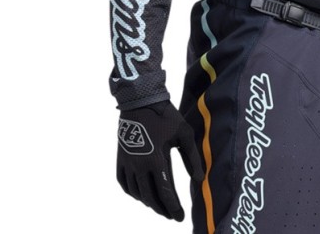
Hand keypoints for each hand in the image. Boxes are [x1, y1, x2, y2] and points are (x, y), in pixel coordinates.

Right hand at [116, 100, 203, 219]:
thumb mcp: (184, 134)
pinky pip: (124, 184)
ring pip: (137, 193)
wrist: (141, 101)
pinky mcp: (121, 159)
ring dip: (149, 203)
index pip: (166, 193)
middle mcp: (140, 166)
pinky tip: (141, 194)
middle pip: (151, 198)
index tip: (180, 217)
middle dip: (162, 209)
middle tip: (171, 215)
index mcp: (157, 161)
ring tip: (159, 206)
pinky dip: (133, 193)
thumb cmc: (165, 116)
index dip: (174, 208)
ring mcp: (128, 163)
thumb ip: (192, 158)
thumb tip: (198, 179)